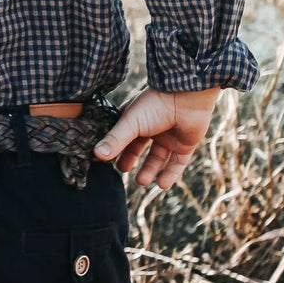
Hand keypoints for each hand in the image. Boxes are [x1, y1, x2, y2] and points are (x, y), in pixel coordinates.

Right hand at [93, 87, 221, 188]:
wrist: (186, 97)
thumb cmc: (155, 105)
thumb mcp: (130, 123)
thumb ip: (115, 140)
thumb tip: (97, 155)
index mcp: (136, 120)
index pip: (122, 137)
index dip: (115, 149)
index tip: (105, 161)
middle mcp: (151, 128)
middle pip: (138, 149)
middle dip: (130, 160)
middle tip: (123, 170)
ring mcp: (168, 137)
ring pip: (158, 159)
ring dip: (150, 171)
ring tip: (142, 181)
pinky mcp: (184, 145)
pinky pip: (177, 164)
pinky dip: (170, 175)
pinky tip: (162, 185)